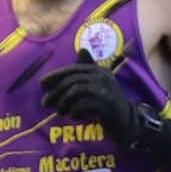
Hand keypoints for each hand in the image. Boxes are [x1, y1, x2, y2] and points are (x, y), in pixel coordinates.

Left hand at [39, 60, 154, 147]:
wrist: (128, 122)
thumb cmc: (108, 104)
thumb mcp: (98, 85)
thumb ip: (88, 70)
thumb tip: (82, 49)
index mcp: (99, 71)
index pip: (73, 69)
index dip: (56, 75)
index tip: (42, 85)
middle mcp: (103, 77)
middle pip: (72, 80)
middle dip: (56, 91)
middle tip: (45, 103)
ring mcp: (106, 90)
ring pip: (75, 91)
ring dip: (63, 102)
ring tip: (60, 111)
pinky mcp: (107, 105)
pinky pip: (83, 104)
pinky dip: (75, 110)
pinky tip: (74, 116)